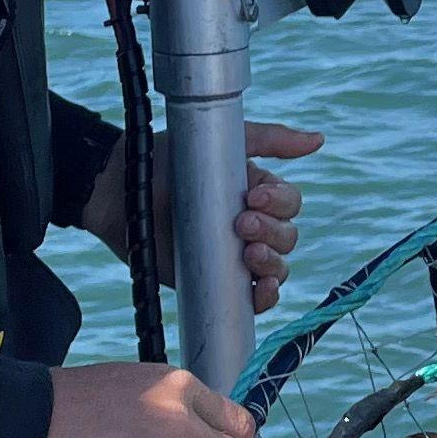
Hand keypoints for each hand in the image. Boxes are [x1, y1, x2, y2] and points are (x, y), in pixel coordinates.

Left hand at [77, 123, 327, 316]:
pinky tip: (258, 288)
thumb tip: (318, 140)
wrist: (118, 188)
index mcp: (257, 193)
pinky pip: (254, 297)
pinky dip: (264, 297)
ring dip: (272, 264)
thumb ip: (270, 139)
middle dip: (273, 232)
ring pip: (277, 268)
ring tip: (249, 253)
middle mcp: (252, 225)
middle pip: (287, 237)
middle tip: (241, 224)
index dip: (279, 203)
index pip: (289, 204)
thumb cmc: (166, 158)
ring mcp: (235, 256)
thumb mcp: (218, 140)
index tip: (254, 196)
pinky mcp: (217, 282)